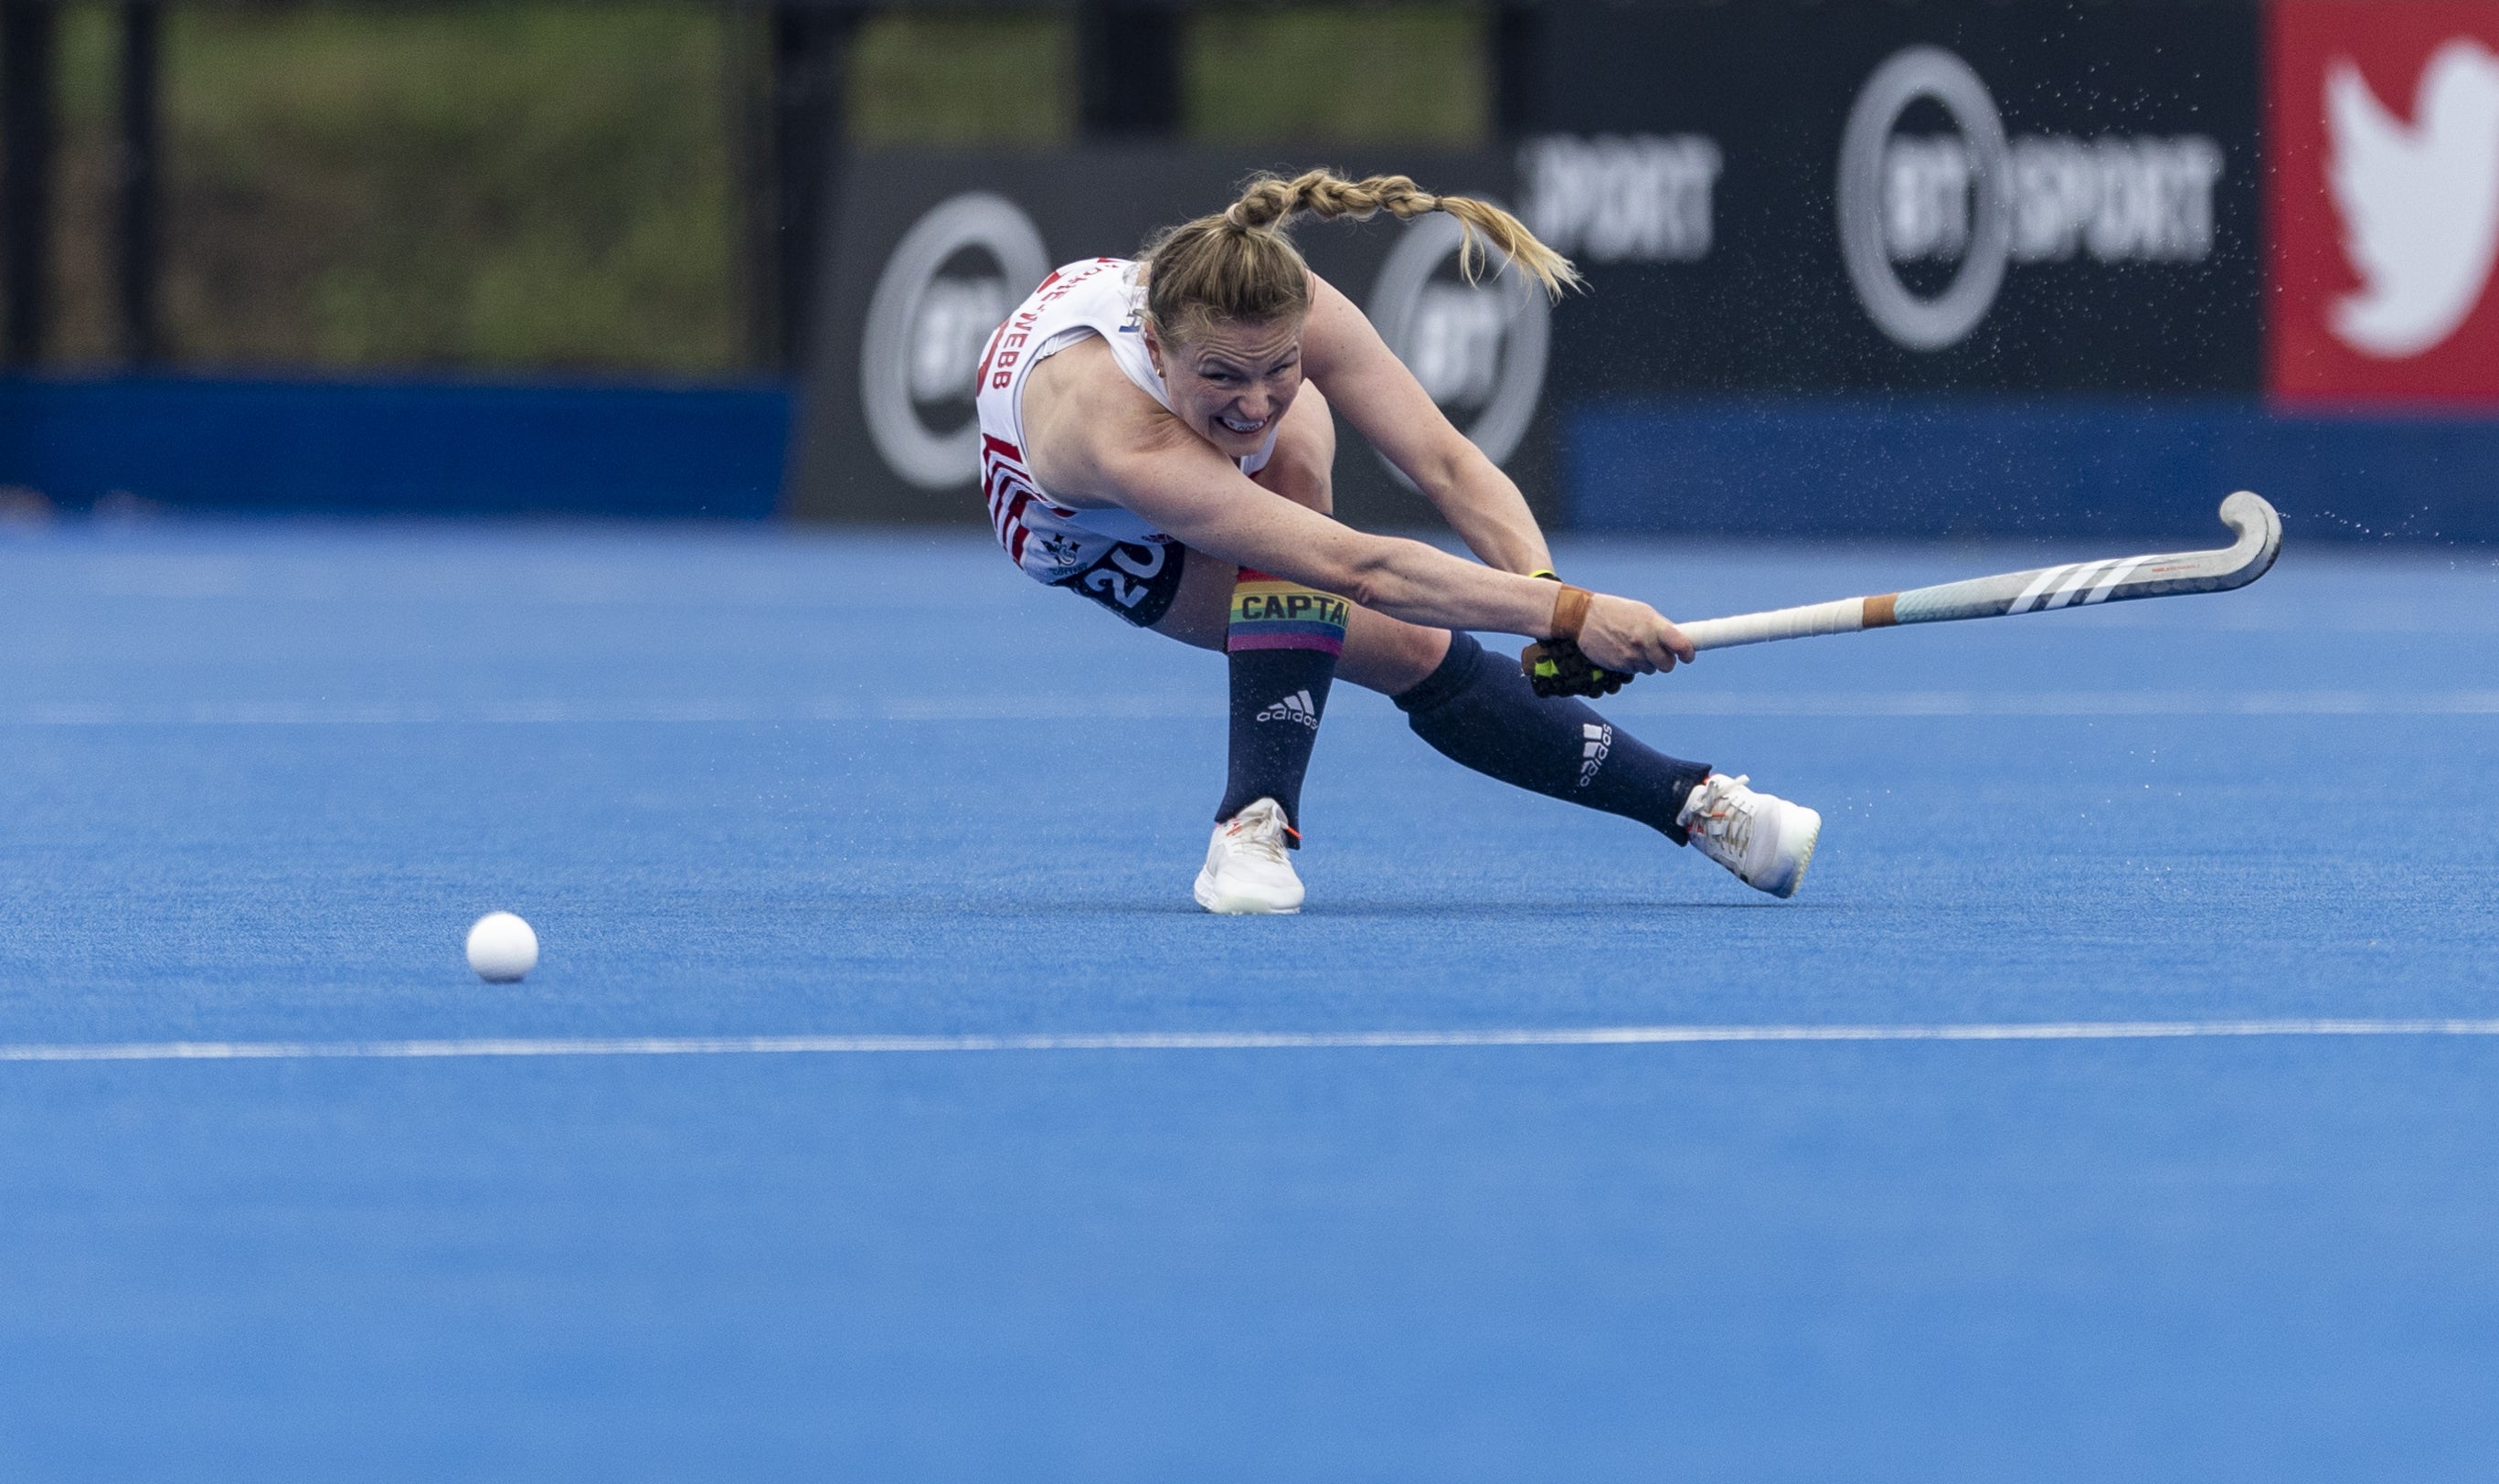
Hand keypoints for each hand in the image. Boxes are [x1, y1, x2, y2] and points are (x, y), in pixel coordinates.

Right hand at [1573, 593, 1694, 674]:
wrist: (1583, 617)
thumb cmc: (1616, 611)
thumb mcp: (1642, 611)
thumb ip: (1660, 626)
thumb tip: (1678, 640)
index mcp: (1653, 626)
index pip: (1680, 645)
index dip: (1688, 653)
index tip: (1688, 656)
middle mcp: (1643, 643)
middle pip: (1667, 665)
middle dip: (1666, 660)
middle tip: (1659, 652)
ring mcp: (1630, 656)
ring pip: (1650, 669)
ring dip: (1647, 662)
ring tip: (1634, 646)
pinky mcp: (1618, 666)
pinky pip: (1633, 670)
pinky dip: (1632, 663)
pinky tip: (1622, 649)